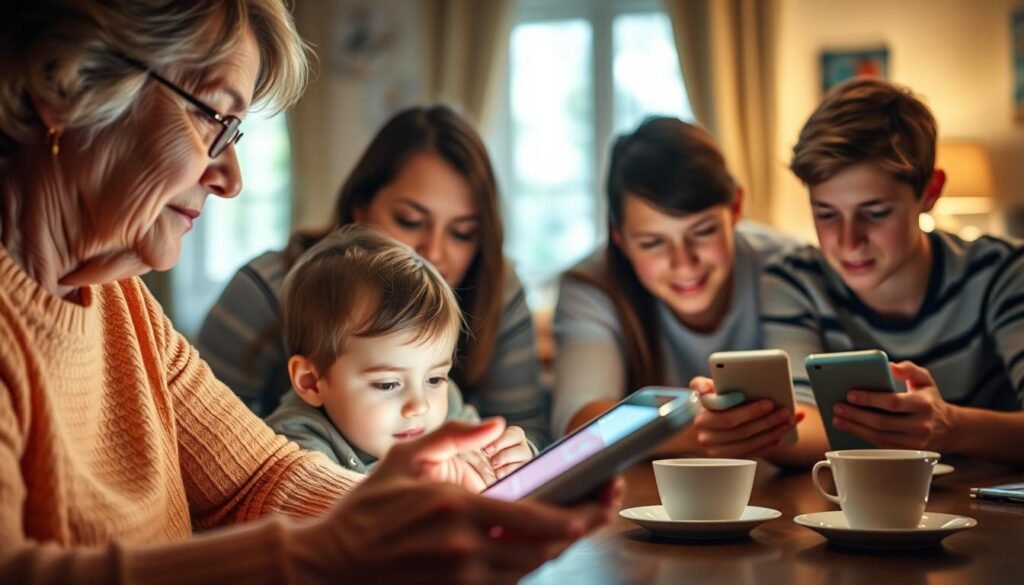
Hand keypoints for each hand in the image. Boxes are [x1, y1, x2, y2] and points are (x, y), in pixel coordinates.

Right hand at [292, 422, 623, 584]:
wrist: (329, 563)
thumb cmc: (367, 509)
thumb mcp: (404, 458)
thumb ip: (452, 434)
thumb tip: (495, 423)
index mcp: (457, 510)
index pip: (533, 520)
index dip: (573, 518)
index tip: (596, 509)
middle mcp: (463, 550)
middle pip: (540, 551)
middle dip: (574, 535)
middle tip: (595, 518)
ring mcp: (458, 579)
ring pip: (525, 572)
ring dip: (551, 553)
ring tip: (569, 530)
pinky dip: (521, 569)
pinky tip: (529, 551)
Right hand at [689, 376, 802, 457]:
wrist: (700, 429)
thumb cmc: (707, 405)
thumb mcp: (700, 391)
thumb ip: (701, 385)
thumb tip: (706, 389)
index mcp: (702, 419)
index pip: (729, 417)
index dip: (751, 412)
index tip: (769, 403)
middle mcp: (707, 438)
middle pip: (743, 431)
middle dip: (768, 421)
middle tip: (785, 411)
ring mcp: (718, 452)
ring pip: (751, 443)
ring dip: (773, 433)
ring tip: (788, 422)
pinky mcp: (729, 460)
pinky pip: (752, 453)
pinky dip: (768, 444)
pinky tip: (780, 435)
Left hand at [833, 361, 955, 450]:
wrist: (950, 429)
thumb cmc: (930, 400)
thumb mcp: (925, 380)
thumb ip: (909, 369)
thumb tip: (891, 366)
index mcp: (923, 405)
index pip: (892, 402)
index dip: (870, 399)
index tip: (850, 394)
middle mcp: (920, 425)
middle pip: (882, 422)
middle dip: (856, 415)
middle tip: (837, 407)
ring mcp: (914, 442)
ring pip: (879, 437)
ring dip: (855, 428)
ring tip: (838, 419)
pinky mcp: (907, 453)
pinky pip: (882, 445)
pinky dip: (863, 437)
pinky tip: (850, 428)